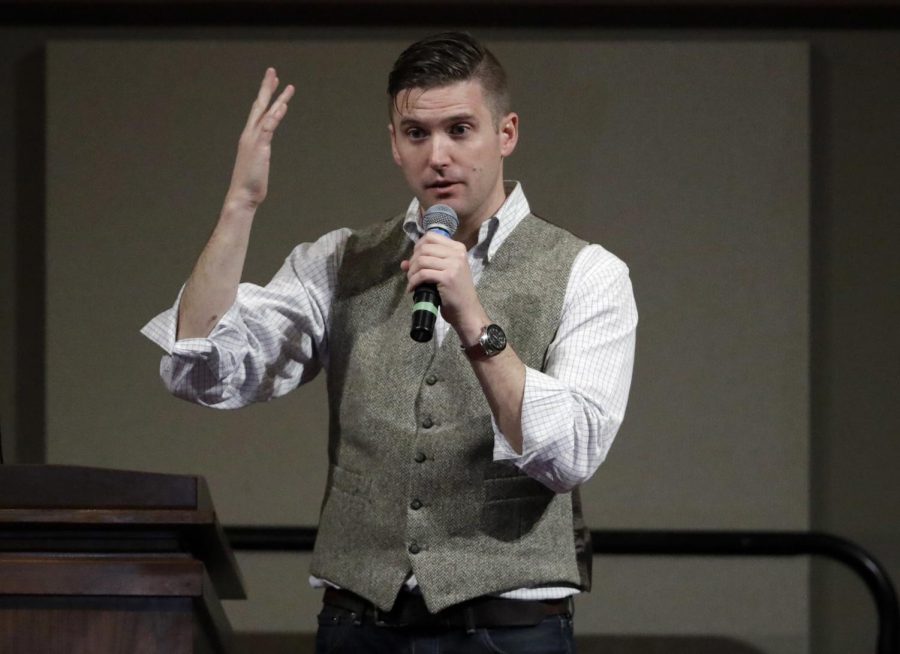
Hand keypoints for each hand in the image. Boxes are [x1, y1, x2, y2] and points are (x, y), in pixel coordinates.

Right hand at [226, 68, 294, 209]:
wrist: (242, 195)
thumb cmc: (250, 183)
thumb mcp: (257, 163)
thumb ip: (260, 153)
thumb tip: (263, 152)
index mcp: (249, 137)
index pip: (257, 111)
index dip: (264, 96)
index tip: (272, 83)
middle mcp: (250, 134)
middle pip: (259, 105)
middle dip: (266, 88)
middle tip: (272, 71)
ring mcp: (254, 140)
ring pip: (266, 113)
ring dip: (277, 98)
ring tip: (287, 85)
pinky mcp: (259, 148)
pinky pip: (268, 128)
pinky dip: (275, 116)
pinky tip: (283, 106)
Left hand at [401, 232, 488, 343]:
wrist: (466, 310)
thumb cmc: (455, 292)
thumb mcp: (443, 272)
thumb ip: (426, 264)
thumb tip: (404, 263)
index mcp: (458, 248)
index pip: (431, 236)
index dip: (418, 247)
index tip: (415, 260)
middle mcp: (457, 254)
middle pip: (424, 248)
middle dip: (413, 261)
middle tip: (411, 274)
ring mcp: (453, 265)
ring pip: (421, 260)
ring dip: (411, 272)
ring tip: (411, 282)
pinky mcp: (448, 277)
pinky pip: (422, 274)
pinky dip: (413, 281)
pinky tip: (412, 289)